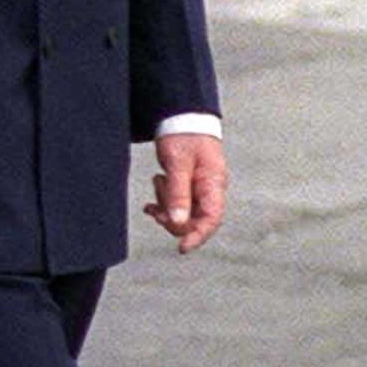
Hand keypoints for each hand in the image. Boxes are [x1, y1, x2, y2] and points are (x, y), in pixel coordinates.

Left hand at [147, 130, 227, 253]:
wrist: (181, 118)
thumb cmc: (184, 136)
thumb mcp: (178, 164)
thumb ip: (178, 193)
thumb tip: (178, 221)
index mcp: (214, 184)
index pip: (212, 219)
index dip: (198, 236)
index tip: (182, 248)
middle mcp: (210, 190)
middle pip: (194, 220)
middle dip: (173, 216)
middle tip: (156, 205)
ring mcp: (200, 189)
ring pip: (182, 214)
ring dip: (166, 206)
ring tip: (159, 180)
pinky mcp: (188, 187)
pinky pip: (177, 205)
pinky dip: (163, 204)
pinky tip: (152, 204)